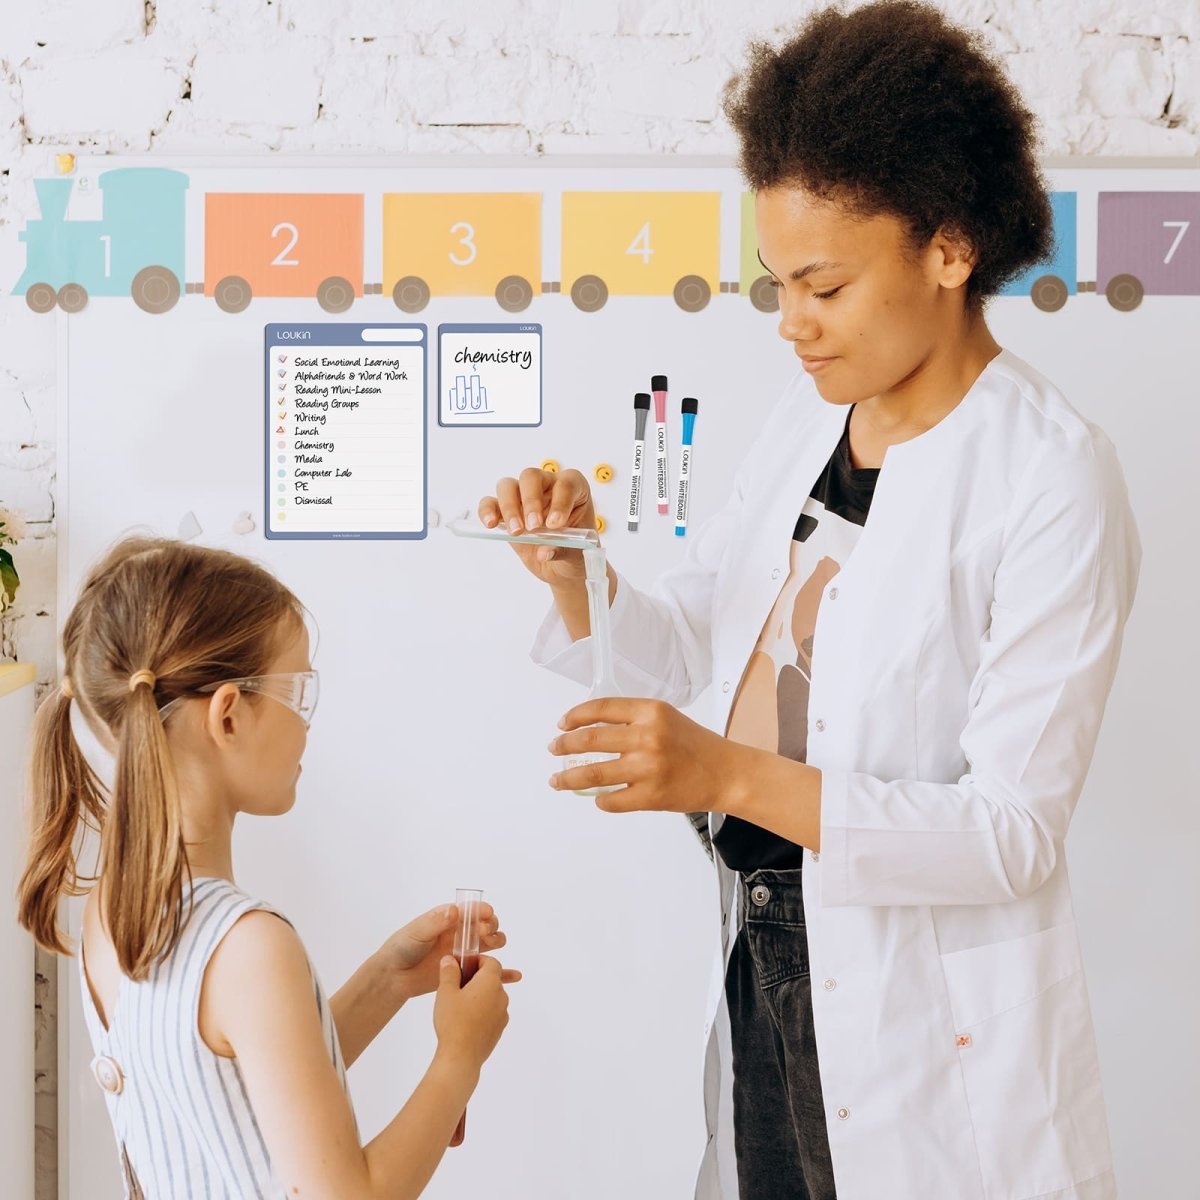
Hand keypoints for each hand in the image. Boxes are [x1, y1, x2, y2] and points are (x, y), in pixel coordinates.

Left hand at [380, 904, 520, 1001]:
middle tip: (485, 934)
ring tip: (494, 947)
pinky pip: (486, 971)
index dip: (481, 911)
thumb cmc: (402, 947)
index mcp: (449, 919)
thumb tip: (454, 911)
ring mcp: (463, 953)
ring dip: (497, 941)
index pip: (470, 911)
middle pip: (485, 925)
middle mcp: (459, 934)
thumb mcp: (417, 932)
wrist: (394, 976)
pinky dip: (503, 973)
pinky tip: (514, 976)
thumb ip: (435, 922)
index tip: (488, 914)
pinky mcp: (464, 972)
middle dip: (491, 926)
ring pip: (489, 944)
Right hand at [433, 955, 510, 1069]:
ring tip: (459, 1006)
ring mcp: (502, 1014)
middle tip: (457, 986)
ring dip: (480, 997)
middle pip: (492, 980)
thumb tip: (450, 960)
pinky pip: (492, 1013)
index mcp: (490, 982)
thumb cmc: (453, 1021)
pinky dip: (482, 1012)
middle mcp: (501, 996)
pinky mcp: (499, 1029)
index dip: (478, 961)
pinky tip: (466, 1021)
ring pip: (492, 997)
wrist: (461, 1057)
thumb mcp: (446, 992)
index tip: (464, 966)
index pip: (492, 962)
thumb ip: (449, 972)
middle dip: (476, 979)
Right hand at [478, 467, 596, 586]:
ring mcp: (523, 496)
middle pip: (531, 477)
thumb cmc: (575, 552)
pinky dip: (487, 511)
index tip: (555, 524)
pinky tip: (491, 524)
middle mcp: (547, 486)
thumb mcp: (576, 555)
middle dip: (531, 501)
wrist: (562, 566)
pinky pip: (490, 502)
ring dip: (509, 507)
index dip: (560, 502)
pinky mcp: (505, 511)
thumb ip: (563, 551)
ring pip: (508, 486)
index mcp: (574, 489)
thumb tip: (545, 552)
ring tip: (516, 532)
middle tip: (534, 527)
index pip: (566, 484)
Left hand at [547, 697, 750, 813]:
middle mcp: (648, 737)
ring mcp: (648, 769)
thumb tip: (589, 726)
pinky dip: (600, 800)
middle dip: (563, 745)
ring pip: (593, 774)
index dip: (575, 716)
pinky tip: (597, 798)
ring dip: (568, 778)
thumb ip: (633, 718)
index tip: (562, 724)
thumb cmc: (696, 745)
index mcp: (651, 712)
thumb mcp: (666, 717)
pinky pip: (611, 801)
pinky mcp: (650, 797)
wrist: (726, 773)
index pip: (600, 708)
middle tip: (553, 749)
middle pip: (589, 740)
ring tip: (557, 780)